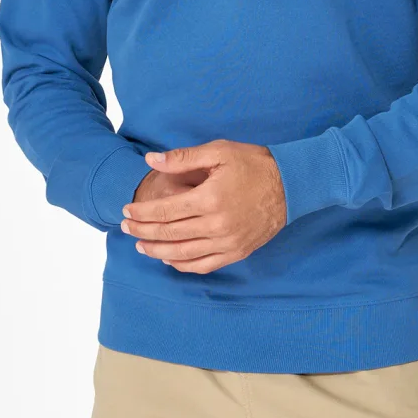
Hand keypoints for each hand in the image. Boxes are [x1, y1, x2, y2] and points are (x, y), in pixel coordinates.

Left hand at [120, 139, 286, 273]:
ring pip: (183, 254)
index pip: (165, 210)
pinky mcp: (237, 252)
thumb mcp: (219, 152)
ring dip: (158, 252)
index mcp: (210, 198)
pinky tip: (169, 259)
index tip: (126, 211)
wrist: (292, 184)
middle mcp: (217, 224)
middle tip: (125, 229)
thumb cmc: (254, 163)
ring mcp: (228, 242)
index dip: (142, 213)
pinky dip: (183, 265)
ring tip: (141, 247)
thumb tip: (151, 160)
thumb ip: (183, 158)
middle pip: (170, 234)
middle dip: (143, 232)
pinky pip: (204, 265)